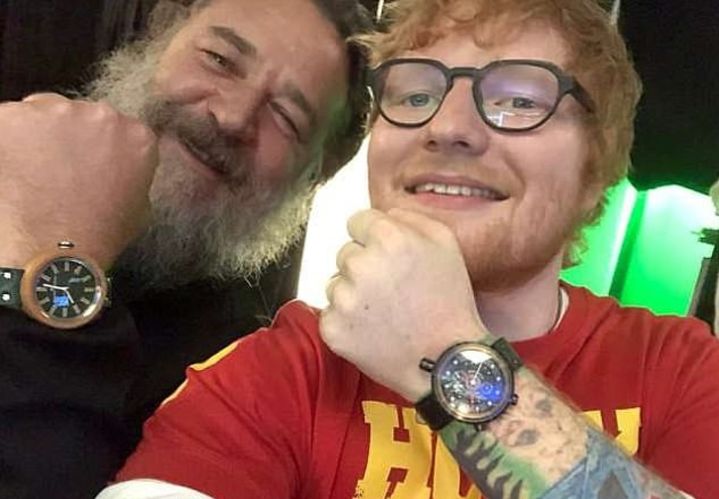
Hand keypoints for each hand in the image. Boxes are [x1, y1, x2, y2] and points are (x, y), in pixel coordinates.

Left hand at [0, 93, 157, 268]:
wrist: (56, 249)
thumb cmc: (101, 235)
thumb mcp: (139, 206)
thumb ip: (131, 174)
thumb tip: (117, 171)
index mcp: (137, 136)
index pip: (117, 128)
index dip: (98, 146)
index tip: (87, 165)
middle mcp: (100, 115)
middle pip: (77, 114)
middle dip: (67, 137)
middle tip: (57, 171)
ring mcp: (53, 112)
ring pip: (39, 114)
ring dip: (35, 137)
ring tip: (30, 174)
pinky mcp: (11, 117)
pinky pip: (6, 123)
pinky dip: (5, 143)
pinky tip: (11, 172)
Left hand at [320, 208, 489, 401]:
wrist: (446, 361)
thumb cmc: (450, 302)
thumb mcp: (446, 244)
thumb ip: (412, 218)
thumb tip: (386, 214)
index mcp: (387, 238)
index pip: (357, 221)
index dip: (372, 237)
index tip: (386, 255)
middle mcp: (360, 264)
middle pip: (346, 253)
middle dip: (364, 266)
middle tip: (391, 289)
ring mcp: (343, 299)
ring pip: (336, 283)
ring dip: (354, 294)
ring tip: (384, 312)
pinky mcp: (332, 328)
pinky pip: (331, 313)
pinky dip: (347, 321)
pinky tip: (373, 330)